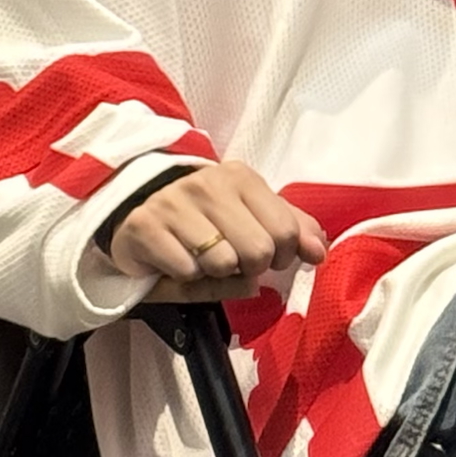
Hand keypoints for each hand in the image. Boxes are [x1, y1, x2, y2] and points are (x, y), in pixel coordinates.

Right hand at [107, 159, 328, 282]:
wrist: (137, 210)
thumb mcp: (251, 217)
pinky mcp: (145, 227)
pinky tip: (176, 260)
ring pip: (223, 263)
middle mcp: (207, 184)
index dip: (283, 256)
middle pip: (259, 251)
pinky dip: (186, 277)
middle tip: (232, 259)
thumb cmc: (204, 220)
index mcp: (241, 178)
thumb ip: (292, 229)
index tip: (267, 254)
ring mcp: (173, 202)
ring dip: (215, 273)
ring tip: (201, 257)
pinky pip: (188, 273)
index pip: (287, 231)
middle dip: (250, 267)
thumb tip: (318, 251)